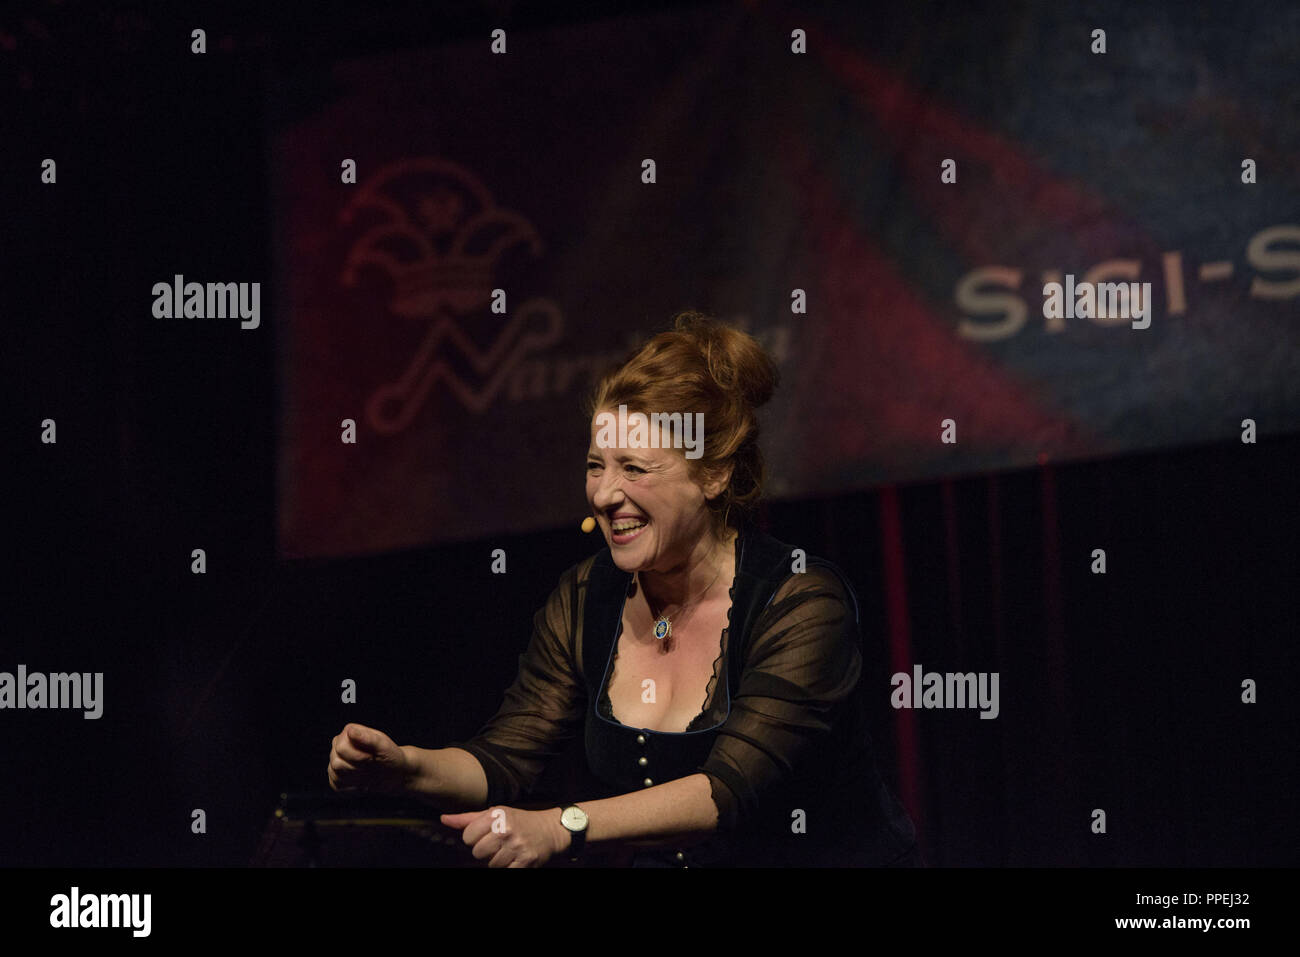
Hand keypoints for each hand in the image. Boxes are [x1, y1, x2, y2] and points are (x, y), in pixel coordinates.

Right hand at [327, 723, 411, 792]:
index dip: (358, 757)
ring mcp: (336, 761)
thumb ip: (368, 738)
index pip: (341, 748)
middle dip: (357, 768)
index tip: (372, 757)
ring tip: (368, 773)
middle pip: (337, 763)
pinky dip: (352, 787)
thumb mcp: (384, 746)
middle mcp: (339, 744)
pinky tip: (363, 782)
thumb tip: (351, 731)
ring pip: (335, 775)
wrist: (395, 773)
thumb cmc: (391, 756)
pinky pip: (336, 786)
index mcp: (349, 732)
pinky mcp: (336, 777)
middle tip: (371, 765)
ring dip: (355, 778)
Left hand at [440, 806, 569, 867]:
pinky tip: (514, 859)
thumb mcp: (495, 814)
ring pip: (490, 865)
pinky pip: (505, 871)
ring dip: (497, 861)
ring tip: (508, 851)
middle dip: (485, 851)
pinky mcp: (525, 861)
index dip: (474, 839)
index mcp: (496, 816)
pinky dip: (508, 867)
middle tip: (498, 845)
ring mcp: (516, 846)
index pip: (467, 837)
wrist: (549, 830)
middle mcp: (506, 829)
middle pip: (477, 852)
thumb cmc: (518, 821)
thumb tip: (444, 819)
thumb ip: (468, 819)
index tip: (486, 836)